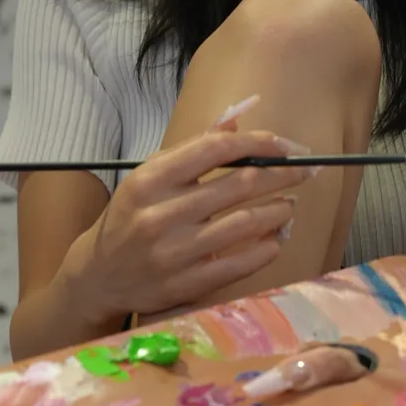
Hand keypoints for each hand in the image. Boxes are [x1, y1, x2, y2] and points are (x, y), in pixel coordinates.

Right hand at [66, 113, 314, 320]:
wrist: (100, 276)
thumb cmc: (131, 218)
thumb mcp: (150, 177)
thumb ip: (192, 149)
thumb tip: (236, 121)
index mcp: (150, 179)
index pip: (216, 150)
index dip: (259, 143)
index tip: (285, 145)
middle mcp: (161, 214)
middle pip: (240, 184)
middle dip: (282, 174)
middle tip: (305, 171)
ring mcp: (174, 253)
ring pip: (246, 223)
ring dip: (278, 211)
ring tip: (289, 205)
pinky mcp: (187, 284)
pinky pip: (241, 263)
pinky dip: (267, 248)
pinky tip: (276, 238)